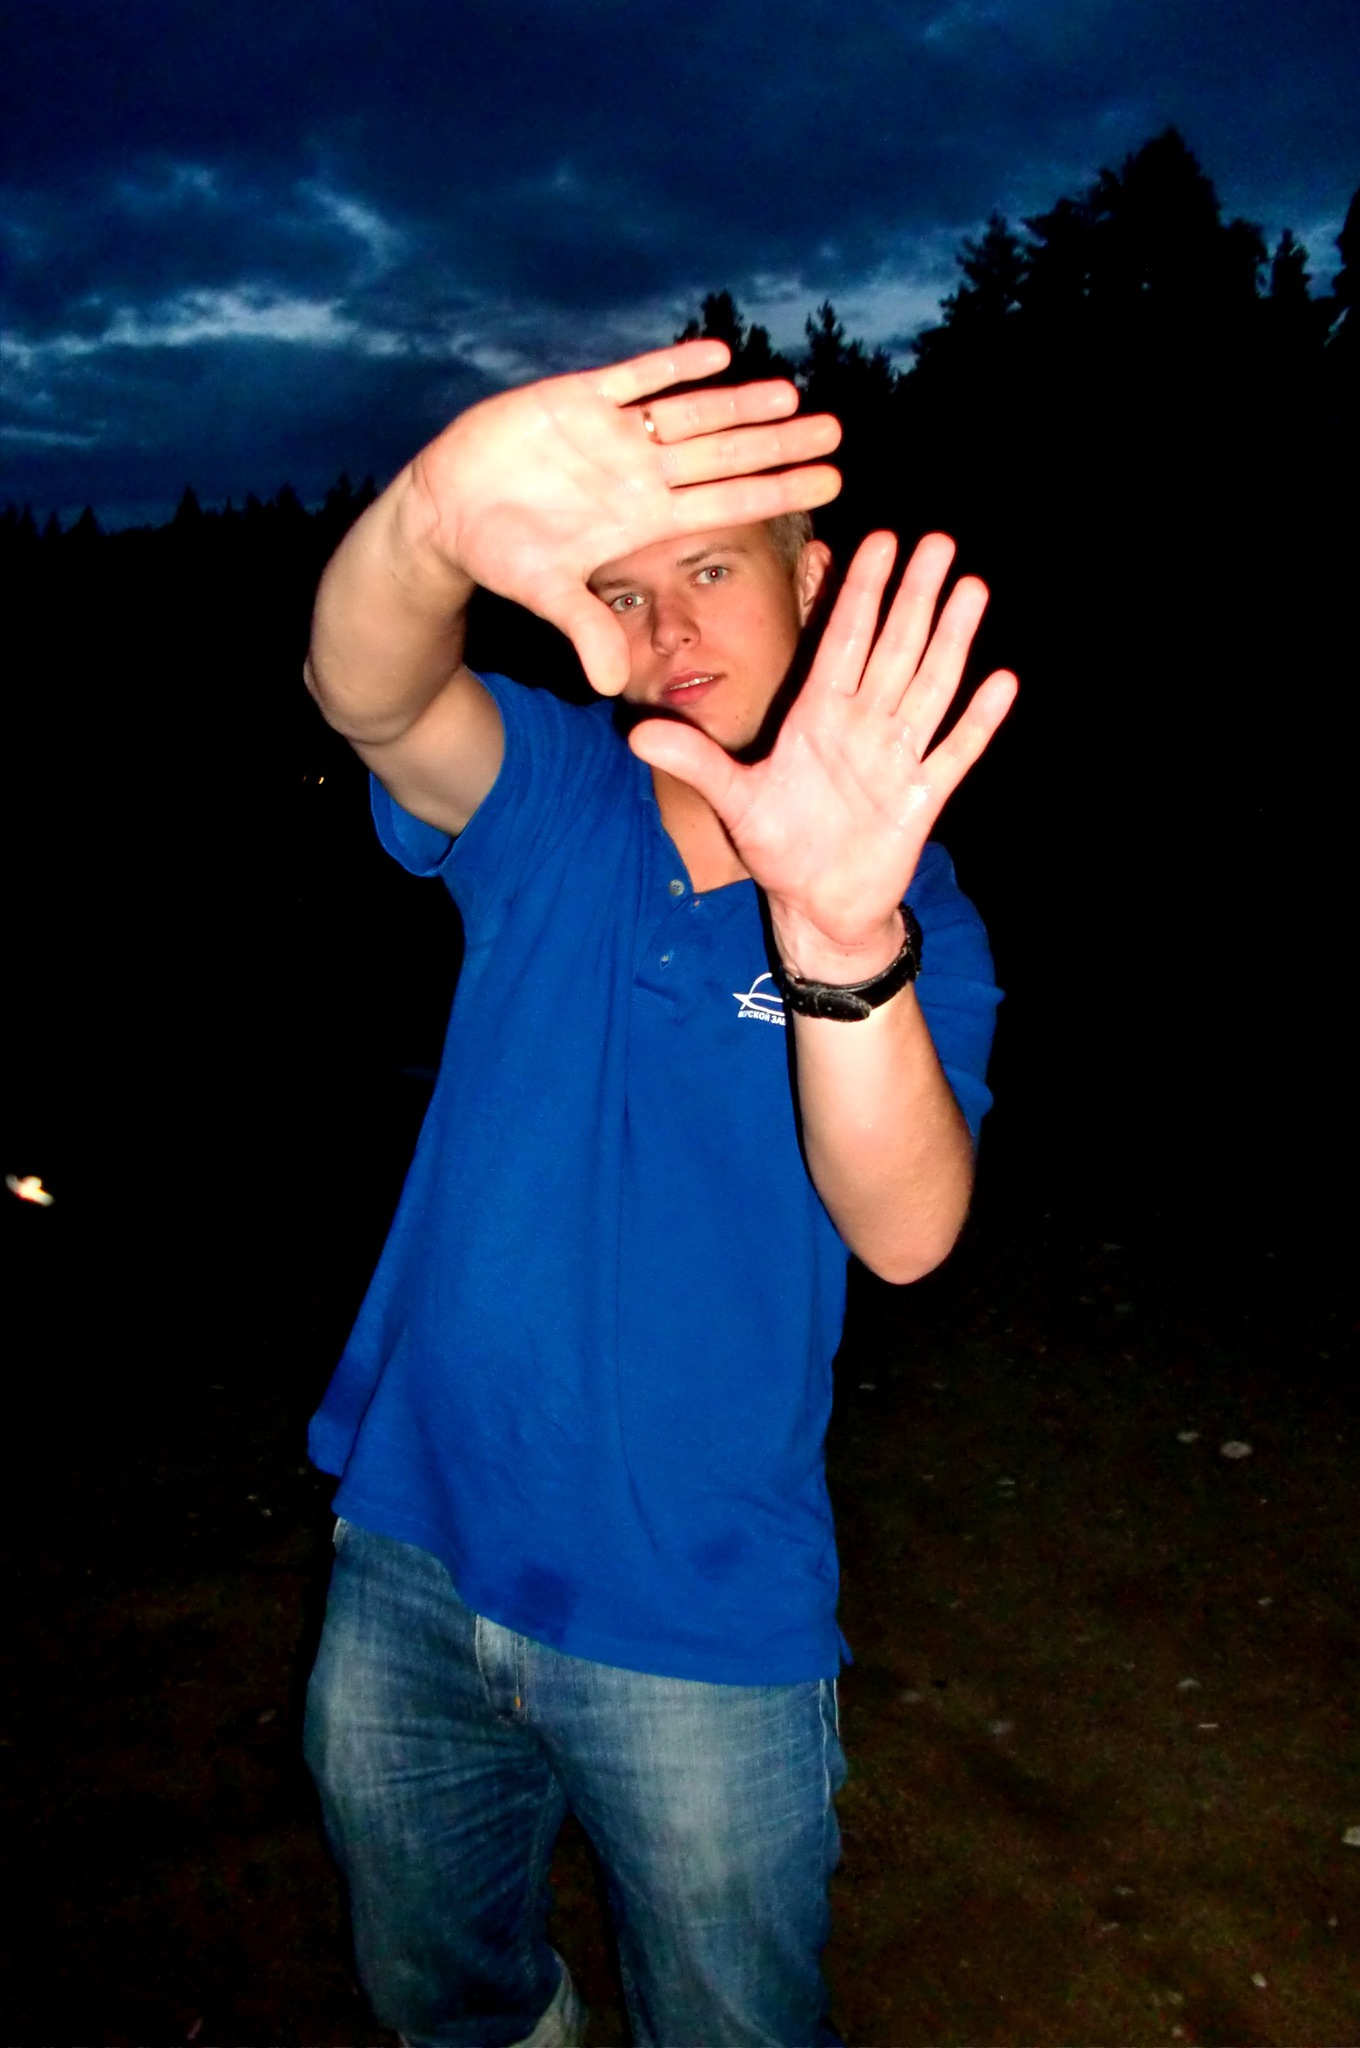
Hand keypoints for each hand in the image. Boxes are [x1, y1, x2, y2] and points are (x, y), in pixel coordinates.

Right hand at [407, 340, 841, 694]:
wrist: (447, 512)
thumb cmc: (500, 555)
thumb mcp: (546, 596)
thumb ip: (585, 631)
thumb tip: (611, 688)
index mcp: (642, 518)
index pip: (725, 504)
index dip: (775, 491)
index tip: (830, 483)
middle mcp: (639, 473)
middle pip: (723, 455)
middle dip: (777, 443)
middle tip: (836, 431)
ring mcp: (612, 434)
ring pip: (689, 413)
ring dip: (737, 403)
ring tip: (791, 393)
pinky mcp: (576, 399)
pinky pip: (633, 378)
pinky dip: (670, 366)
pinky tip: (716, 354)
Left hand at [627, 532, 1017, 977]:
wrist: (818, 904)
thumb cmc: (779, 846)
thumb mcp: (734, 801)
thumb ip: (695, 762)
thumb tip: (635, 734)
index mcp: (817, 716)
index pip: (841, 640)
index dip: (858, 591)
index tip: (876, 540)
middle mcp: (862, 725)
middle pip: (893, 647)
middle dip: (914, 595)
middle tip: (937, 541)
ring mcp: (896, 756)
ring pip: (929, 685)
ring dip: (951, 639)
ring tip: (971, 588)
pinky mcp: (922, 796)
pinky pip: (954, 751)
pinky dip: (977, 720)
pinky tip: (1001, 682)